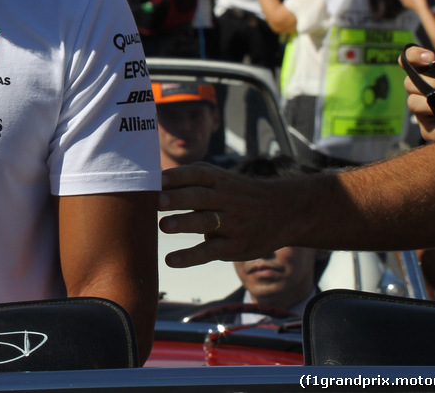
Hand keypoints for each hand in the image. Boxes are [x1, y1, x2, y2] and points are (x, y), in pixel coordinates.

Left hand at [157, 163, 289, 267]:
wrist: (282, 212)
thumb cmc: (238, 193)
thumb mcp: (221, 179)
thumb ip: (190, 178)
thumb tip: (152, 177)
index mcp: (220, 179)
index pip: (196, 174)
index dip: (177, 176)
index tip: (156, 179)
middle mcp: (226, 199)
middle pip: (199, 197)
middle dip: (178, 198)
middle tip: (156, 200)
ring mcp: (231, 223)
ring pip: (205, 222)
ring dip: (183, 223)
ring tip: (162, 226)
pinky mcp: (233, 246)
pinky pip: (209, 251)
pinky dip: (189, 256)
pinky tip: (171, 260)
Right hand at [402, 38, 434, 141]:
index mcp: (426, 72)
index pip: (408, 59)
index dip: (413, 56)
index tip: (430, 57)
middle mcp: (420, 90)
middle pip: (408, 83)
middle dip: (427, 83)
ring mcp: (422, 111)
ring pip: (413, 103)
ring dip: (429, 103)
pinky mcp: (430, 130)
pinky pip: (429, 129)